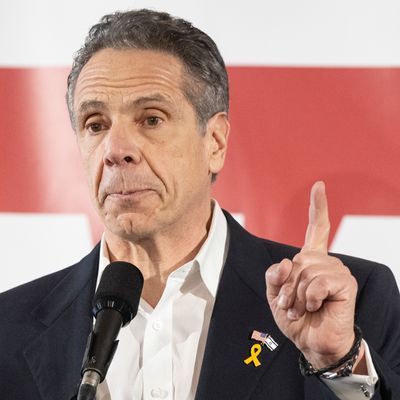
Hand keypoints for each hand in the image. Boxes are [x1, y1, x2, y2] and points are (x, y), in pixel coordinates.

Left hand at [265, 181, 363, 369]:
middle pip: (296, 259)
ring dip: (296, 295)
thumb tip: (287, 261)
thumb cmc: (295, 317)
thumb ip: (275, 274)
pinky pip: (318, 281)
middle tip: (290, 304)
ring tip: (302, 308)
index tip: (319, 185)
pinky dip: (310, 297)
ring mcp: (337, 270)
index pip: (315, 228)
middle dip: (286, 286)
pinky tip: (316, 306)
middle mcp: (325, 261)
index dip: (317, 207)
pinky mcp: (345, 282)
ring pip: (305, 270)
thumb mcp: (276, 294)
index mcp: (310, 260)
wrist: (311, 342)